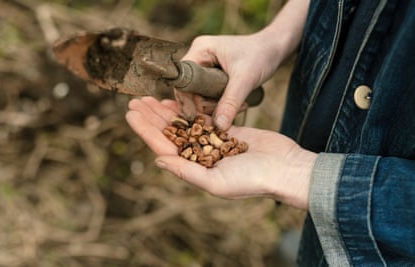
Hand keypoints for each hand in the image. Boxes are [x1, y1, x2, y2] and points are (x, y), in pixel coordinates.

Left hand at [125, 97, 316, 209]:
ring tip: (150, 97)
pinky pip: (202, 117)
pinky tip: (177, 98)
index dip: (145, 131)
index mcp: (194, 168)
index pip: (163, 147)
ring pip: (183, 123)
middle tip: (134, 101)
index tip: (130, 114)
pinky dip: (189, 108)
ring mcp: (212, 142)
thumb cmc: (253, 180)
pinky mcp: (226, 130)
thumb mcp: (216, 182)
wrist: (284, 168)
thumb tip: (157, 160)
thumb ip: (187, 171)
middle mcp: (200, 156)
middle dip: (151, 118)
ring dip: (166, 110)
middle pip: (169, 133)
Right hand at [182, 29, 285, 129]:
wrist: (275, 48)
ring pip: (201, 96)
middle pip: (190, 91)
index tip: (197, 119)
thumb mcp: (245, 80)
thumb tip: (218, 126)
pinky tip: (238, 104)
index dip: (186, 101)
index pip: (183, 80)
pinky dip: (222, 104)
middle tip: (228, 113)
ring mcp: (205, 66)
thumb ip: (231, 102)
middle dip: (208, 106)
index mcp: (200, 50)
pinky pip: (210, 96)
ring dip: (217, 107)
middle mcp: (198, 57)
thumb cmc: (262, 55)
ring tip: (239, 106)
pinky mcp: (212, 75)